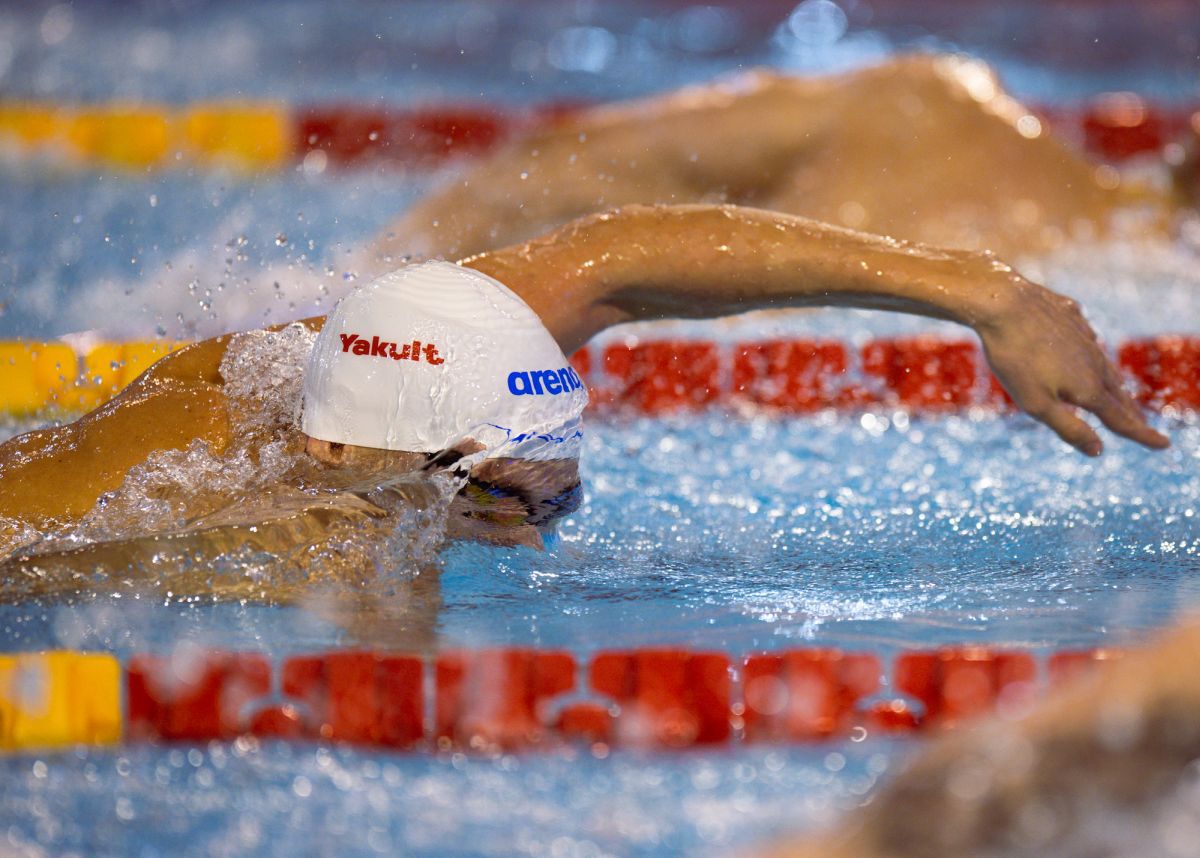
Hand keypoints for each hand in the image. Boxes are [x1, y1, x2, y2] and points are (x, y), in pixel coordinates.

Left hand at [977, 280, 1169, 455]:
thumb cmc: (1014, 358)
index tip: (1163, 445)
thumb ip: (1069, 428)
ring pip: (1103, 365)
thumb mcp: (1036, 404)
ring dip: (1113, 384)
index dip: (1142, 435)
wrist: (1002, 302)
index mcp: (1088, 387)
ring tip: (1116, 395)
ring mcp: (1082, 335)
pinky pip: (1084, 338)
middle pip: (1116, 394)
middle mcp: (1093, 361)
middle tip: (1141, 426)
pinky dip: (1090, 352)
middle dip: (1130, 413)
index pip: (1121, 419)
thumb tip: (1098, 451)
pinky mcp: (1069, 316)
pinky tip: (1087, 349)